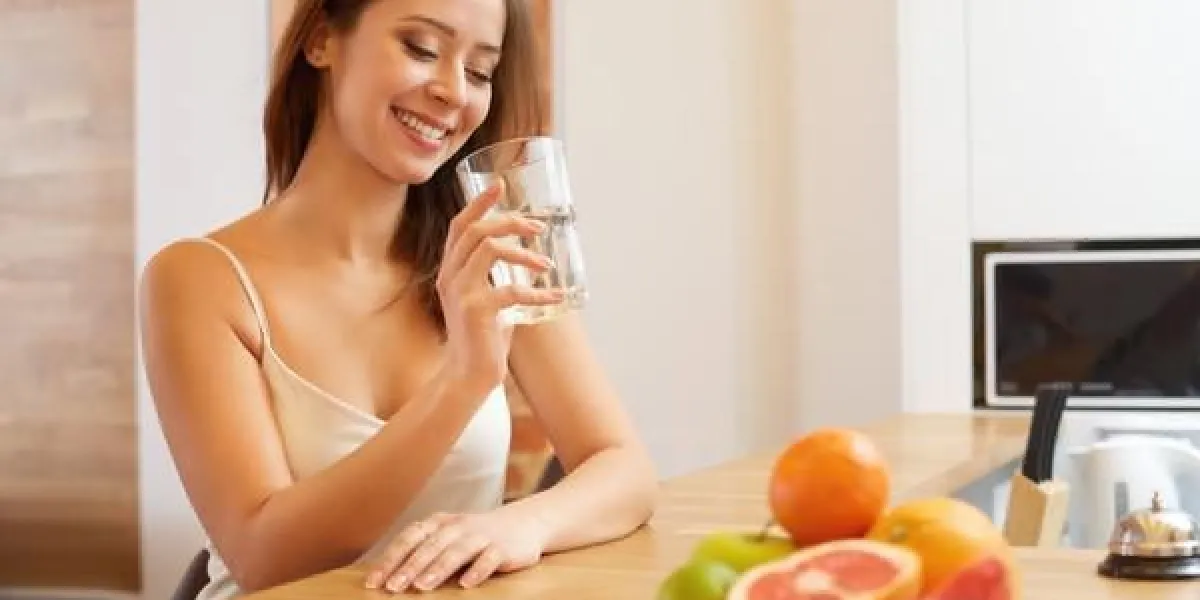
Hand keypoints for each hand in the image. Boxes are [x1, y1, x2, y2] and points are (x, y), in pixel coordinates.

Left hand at [363, 509, 547, 592]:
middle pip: (430, 546)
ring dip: (438, 568)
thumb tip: (389, 575)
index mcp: (440, 523)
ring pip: (457, 551)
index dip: (391, 559)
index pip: (410, 538)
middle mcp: (458, 527)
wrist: (525, 523)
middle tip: (392, 587)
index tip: (374, 581)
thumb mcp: (448, 536)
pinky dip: (478, 570)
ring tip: (422, 586)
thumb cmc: (477, 535)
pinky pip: (489, 559)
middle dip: (410, 567)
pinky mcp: (503, 547)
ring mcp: (482, 536)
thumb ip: (424, 550)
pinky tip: (467, 585)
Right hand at [436, 182, 563, 395]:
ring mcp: (461, 293)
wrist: (468, 376)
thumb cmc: (482, 337)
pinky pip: (511, 291)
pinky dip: (539, 291)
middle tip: (538, 227)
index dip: (479, 203)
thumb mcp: (484, 299)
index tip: (500, 185)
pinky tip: (556, 296)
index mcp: (450, 270)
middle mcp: (450, 277)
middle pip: (476, 231)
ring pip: (490, 250)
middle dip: (510, 222)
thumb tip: (529, 258)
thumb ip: (495, 277)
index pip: (460, 226)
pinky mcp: (476, 312)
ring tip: (545, 264)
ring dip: (524, 254)